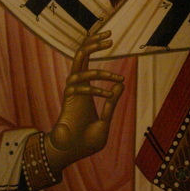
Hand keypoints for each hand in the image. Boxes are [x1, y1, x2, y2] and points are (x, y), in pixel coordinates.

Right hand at [44, 29, 123, 174]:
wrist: (72, 154)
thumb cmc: (87, 140)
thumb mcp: (106, 119)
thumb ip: (112, 101)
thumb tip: (121, 83)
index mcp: (84, 87)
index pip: (86, 59)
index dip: (94, 45)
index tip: (109, 37)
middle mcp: (76, 85)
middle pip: (80, 55)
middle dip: (93, 43)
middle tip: (110, 36)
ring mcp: (72, 91)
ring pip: (81, 68)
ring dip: (101, 71)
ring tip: (118, 78)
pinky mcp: (68, 100)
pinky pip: (79, 86)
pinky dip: (95, 89)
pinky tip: (108, 96)